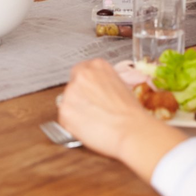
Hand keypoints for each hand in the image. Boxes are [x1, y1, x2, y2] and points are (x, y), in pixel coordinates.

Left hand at [58, 58, 185, 180]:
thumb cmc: (131, 113)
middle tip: (92, 109)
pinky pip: (64, 118)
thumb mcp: (121, 85)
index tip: (89, 93)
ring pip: (67, 101)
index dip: (86, 86)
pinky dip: (72, 124)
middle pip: (73, 85)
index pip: (82, 70)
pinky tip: (88, 127)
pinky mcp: (64, 110)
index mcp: (97, 65)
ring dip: (75, 110)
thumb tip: (96, 90)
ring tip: (93, 119)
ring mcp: (71, 92)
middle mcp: (82, 75)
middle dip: (80, 97)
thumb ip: (103, 82)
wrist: (131, 130)